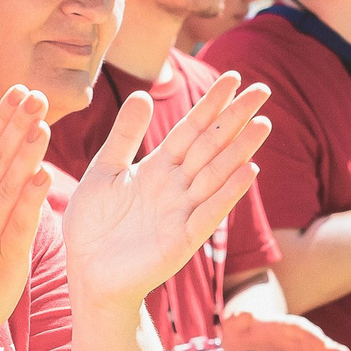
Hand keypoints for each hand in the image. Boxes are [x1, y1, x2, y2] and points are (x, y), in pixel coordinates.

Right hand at [0, 86, 51, 349]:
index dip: (1, 120)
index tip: (21, 91)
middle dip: (15, 128)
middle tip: (37, 97)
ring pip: (5, 188)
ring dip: (23, 156)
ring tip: (42, 126)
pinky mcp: (4, 260)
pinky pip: (17, 226)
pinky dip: (28, 202)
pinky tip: (43, 177)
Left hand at [64, 72, 269, 310]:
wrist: (88, 272)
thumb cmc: (94, 225)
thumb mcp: (104, 171)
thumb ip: (124, 136)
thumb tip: (142, 95)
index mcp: (158, 167)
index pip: (191, 128)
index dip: (211, 103)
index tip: (233, 77)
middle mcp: (176, 186)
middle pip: (211, 145)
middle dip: (236, 118)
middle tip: (262, 90)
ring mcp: (183, 212)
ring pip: (217, 174)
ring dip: (241, 151)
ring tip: (263, 125)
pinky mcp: (182, 241)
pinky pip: (209, 213)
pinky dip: (229, 193)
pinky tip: (250, 172)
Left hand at [218, 306, 350, 350]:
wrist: (241, 340)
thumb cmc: (239, 329)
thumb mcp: (235, 322)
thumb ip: (239, 318)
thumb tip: (243, 313)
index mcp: (280, 326)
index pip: (297, 328)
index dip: (309, 334)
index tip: (320, 341)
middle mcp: (293, 339)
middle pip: (314, 343)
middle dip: (329, 349)